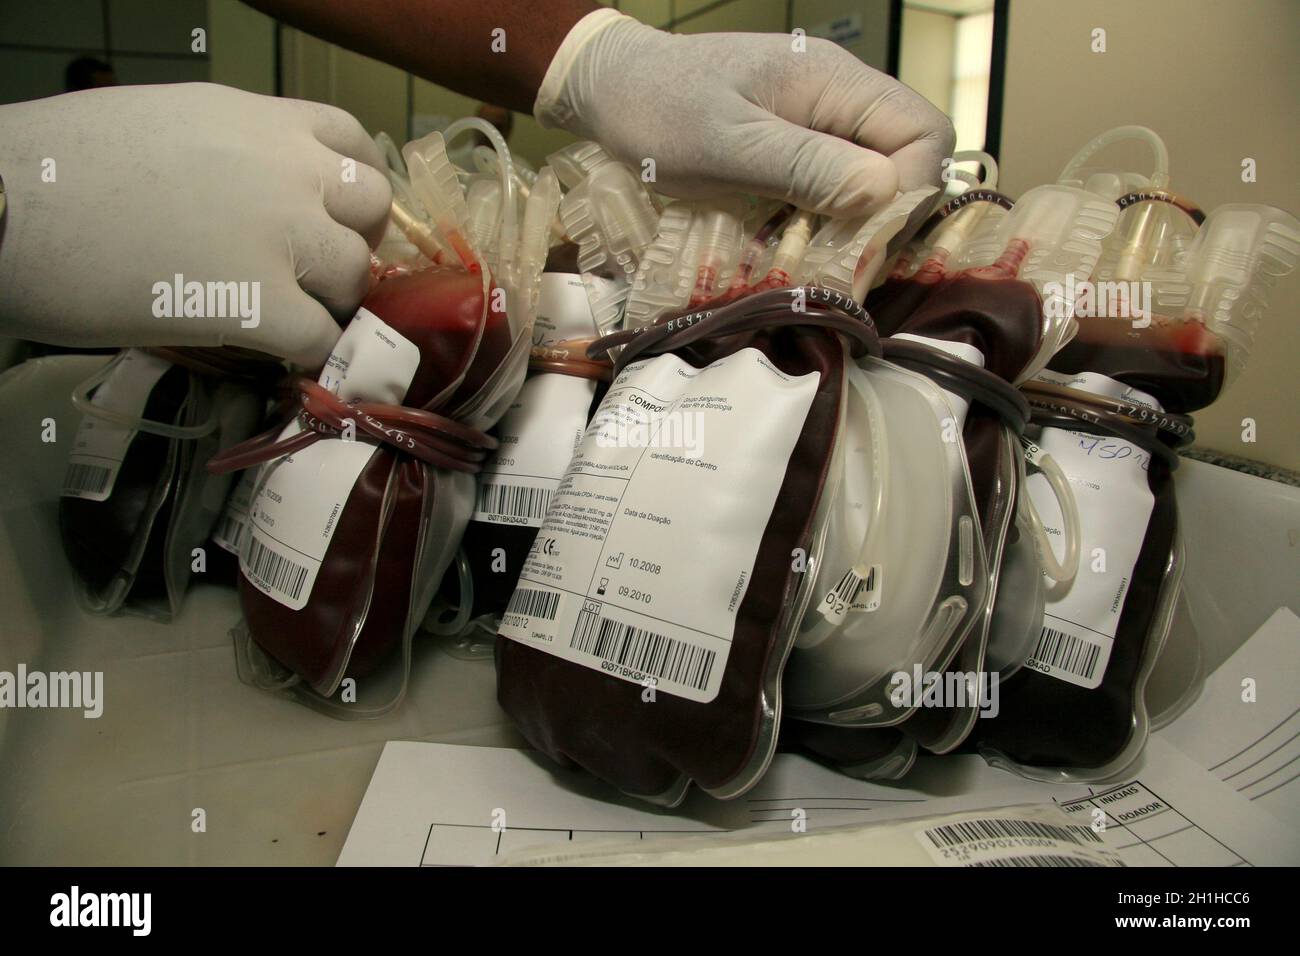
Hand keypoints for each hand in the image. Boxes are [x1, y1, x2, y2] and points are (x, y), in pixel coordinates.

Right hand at [0, 83, 390, 367]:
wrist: (8, 205)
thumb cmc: (64, 164)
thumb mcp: (174, 126)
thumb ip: (238, 153)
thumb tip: (260, 189)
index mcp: (263, 120)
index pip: (352, 142)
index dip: (350, 186)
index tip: (333, 214)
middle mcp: (289, 169)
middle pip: (370, 208)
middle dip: (349, 240)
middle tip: (313, 270)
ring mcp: (283, 236)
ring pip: (354, 275)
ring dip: (328, 300)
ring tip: (283, 313)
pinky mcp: (262, 304)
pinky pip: (320, 337)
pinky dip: (305, 352)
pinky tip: (272, 352)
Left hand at [535, 10, 954, 215]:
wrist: (612, 87)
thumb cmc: (660, 112)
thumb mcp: (729, 146)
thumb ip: (807, 166)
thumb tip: (884, 192)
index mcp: (835, 81)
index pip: (924, 132)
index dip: (912, 191)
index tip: (869, 241)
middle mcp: (840, 92)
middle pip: (908, 154)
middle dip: (889, 212)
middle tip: (846, 260)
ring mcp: (820, 115)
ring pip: (875, 171)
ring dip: (858, 218)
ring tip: (822, 257)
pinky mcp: (797, 138)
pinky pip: (837, 177)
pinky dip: (828, 213)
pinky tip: (799, 239)